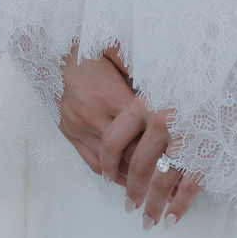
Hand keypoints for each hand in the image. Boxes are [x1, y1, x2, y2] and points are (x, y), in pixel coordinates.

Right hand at [57, 44, 202, 225]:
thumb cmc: (91, 49)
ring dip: (133, 177)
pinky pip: (92, 161)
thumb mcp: (117, 48)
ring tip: (156, 189)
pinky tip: (128, 180)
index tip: (184, 153)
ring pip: (110, 162)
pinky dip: (112, 174)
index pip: (142, 125)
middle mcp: (93, 115)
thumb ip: (141, 63)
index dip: (163, 141)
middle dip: (152, 167)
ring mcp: (79, 127)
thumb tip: (169, 72)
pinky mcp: (69, 134)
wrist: (53, 53)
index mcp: (109, 94)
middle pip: (128, 150)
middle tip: (175, 180)